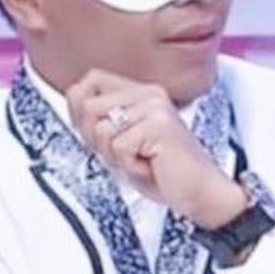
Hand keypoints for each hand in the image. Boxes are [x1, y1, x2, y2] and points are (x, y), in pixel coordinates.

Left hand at [65, 68, 246, 228]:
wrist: (201, 193)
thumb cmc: (162, 172)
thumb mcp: (120, 144)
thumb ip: (97, 121)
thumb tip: (73, 96)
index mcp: (140, 92)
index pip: (91, 80)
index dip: (82, 110)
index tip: (103, 136)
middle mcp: (149, 93)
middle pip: (88, 106)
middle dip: (98, 140)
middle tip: (129, 154)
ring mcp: (155, 107)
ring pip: (101, 129)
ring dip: (116, 156)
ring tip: (142, 160)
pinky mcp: (159, 125)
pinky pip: (118, 147)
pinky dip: (130, 166)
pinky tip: (151, 166)